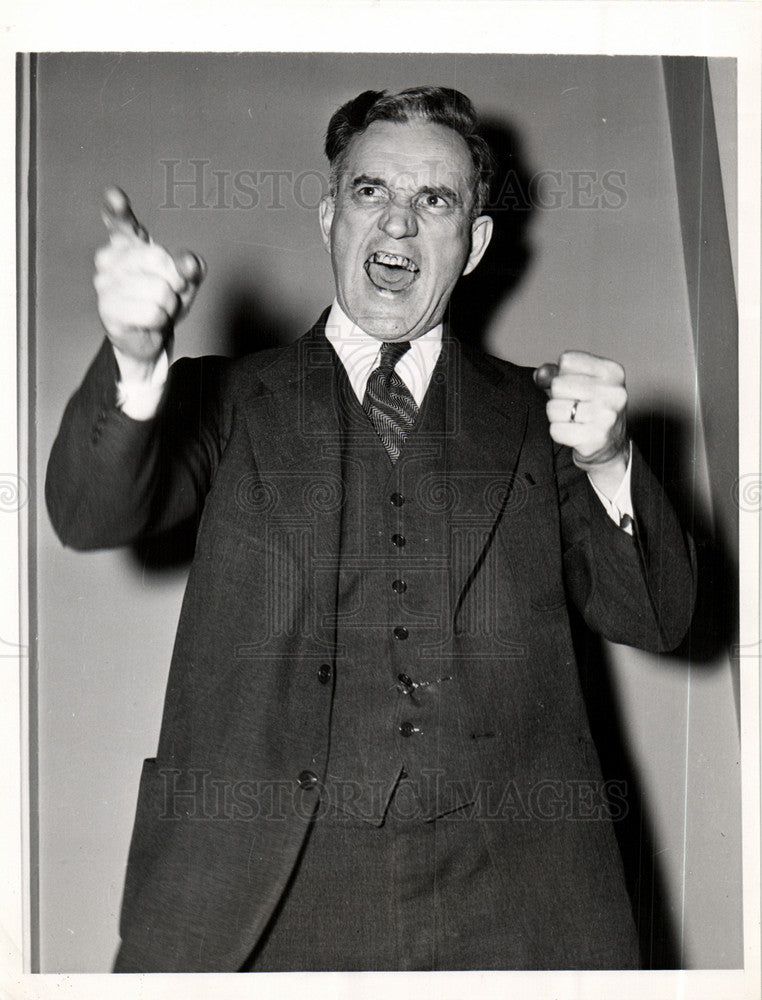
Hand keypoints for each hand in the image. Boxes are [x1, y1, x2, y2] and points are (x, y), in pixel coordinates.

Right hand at [93, 187, 204, 378]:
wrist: (151, 338)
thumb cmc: (165, 301)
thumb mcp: (185, 281)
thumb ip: (191, 268)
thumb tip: (189, 263)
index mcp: (127, 244)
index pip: (121, 222)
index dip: (118, 210)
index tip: (115, 197)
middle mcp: (110, 259)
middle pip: (156, 257)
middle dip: (175, 280)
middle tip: (170, 291)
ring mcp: (105, 284)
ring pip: (158, 290)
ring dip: (168, 305)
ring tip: (157, 309)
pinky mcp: (107, 310)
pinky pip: (152, 312)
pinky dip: (161, 320)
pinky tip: (149, 322)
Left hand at [534, 351, 628, 493]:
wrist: (611, 447)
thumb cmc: (591, 409)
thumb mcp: (580, 384)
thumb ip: (556, 374)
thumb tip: (540, 375)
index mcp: (611, 371)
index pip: (567, 360)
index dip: (562, 375)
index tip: (575, 388)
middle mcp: (613, 392)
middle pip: (558, 384)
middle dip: (558, 397)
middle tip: (574, 408)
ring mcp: (606, 416)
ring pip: (554, 408)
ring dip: (556, 417)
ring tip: (573, 420)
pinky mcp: (595, 438)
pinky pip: (556, 430)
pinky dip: (558, 432)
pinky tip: (573, 433)